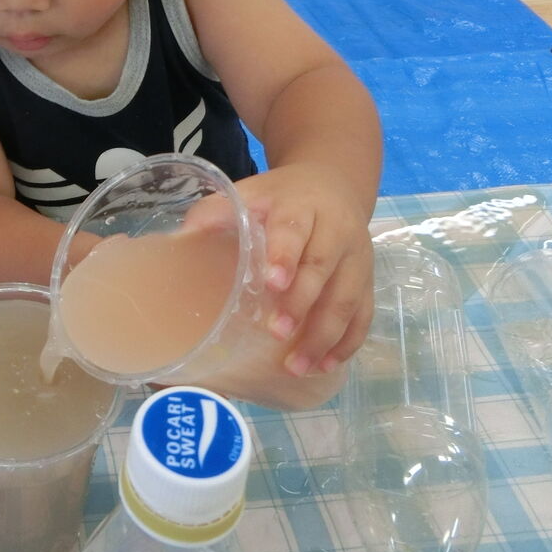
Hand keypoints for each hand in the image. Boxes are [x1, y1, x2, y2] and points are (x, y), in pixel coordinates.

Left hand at [232, 163, 373, 377]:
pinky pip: (363, 313)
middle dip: (302, 303)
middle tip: (276, 332)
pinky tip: (326, 365)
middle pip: (323, 267)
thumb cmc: (280, 197)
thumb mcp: (250, 192)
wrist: (332, 185)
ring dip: (324, 334)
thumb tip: (183, 237)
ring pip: (347, 297)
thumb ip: (217, 210)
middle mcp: (336, 230)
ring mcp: (357, 257)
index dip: (285, 256)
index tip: (272, 283)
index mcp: (302, 206)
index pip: (295, 230)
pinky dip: (347, 342)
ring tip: (298, 366)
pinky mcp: (367, 279)